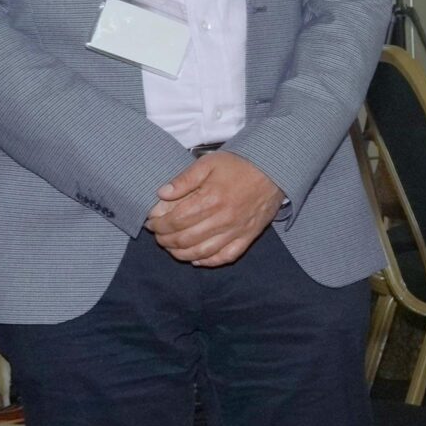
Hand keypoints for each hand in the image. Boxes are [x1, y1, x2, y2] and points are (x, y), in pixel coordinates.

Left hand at [145, 151, 282, 265]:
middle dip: (166, 240)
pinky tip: (197, 259)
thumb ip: (184, 180)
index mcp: (211, 200)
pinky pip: (226, 257)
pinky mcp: (248, 237)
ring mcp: (236, 231)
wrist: (274, 170)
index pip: (176, 220)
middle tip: (159, 236)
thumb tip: (162, 194)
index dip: (159, 225)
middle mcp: (223, 219)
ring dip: (181, 253)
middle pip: (185, 239)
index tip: (151, 223)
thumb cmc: (240, 165)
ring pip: (202, 252)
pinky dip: (209, 261)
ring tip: (172, 248)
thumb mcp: (208, 163)